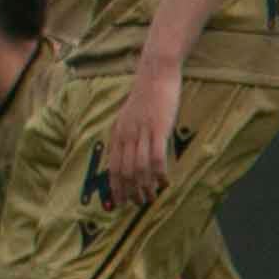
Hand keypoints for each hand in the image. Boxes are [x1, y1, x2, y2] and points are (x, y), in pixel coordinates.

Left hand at [106, 61, 182, 205]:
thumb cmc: (144, 97)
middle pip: (125, 171)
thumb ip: (125, 137)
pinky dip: (159, 173)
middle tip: (138, 204)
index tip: (119, 203)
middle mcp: (126, 135)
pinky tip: (164, 182)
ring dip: (145, 186)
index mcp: (117, 134)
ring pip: (140, 167)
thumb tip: (126, 158)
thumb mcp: (127, 118)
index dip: (116, 187)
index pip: (113, 167)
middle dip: (130, 191)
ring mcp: (142, 132)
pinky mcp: (158, 128)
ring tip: (151, 198)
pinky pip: (156, 156)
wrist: (155, 75)